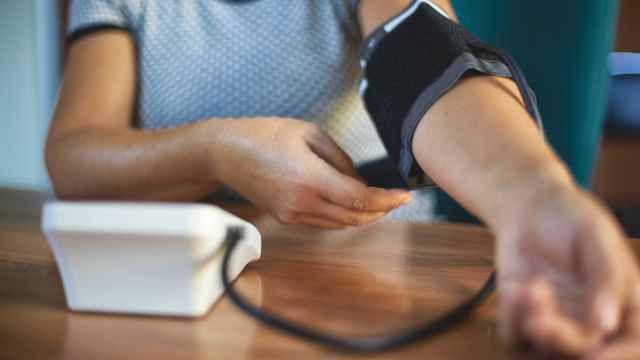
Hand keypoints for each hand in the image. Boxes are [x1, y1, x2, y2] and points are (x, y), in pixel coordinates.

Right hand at [209, 117, 411, 228]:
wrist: (225, 152)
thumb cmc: (263, 135)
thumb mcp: (309, 133)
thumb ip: (339, 158)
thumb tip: (357, 179)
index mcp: (310, 178)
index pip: (360, 199)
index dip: (387, 200)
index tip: (404, 196)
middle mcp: (302, 202)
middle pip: (353, 218)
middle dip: (380, 211)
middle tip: (396, 201)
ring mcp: (292, 214)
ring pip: (339, 224)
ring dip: (362, 216)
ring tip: (379, 203)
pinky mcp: (285, 217)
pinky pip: (322, 222)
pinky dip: (342, 216)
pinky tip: (351, 204)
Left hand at [495, 186, 639, 358]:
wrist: (529, 205)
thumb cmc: (571, 218)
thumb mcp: (597, 238)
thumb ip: (607, 279)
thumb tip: (606, 325)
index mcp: (623, 301)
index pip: (632, 342)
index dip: (618, 355)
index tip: (593, 357)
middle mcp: (590, 317)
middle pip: (583, 347)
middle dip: (561, 336)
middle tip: (540, 317)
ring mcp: (555, 317)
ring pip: (545, 346)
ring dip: (532, 322)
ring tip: (526, 289)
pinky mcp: (521, 313)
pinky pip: (514, 334)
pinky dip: (510, 318)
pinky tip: (513, 288)